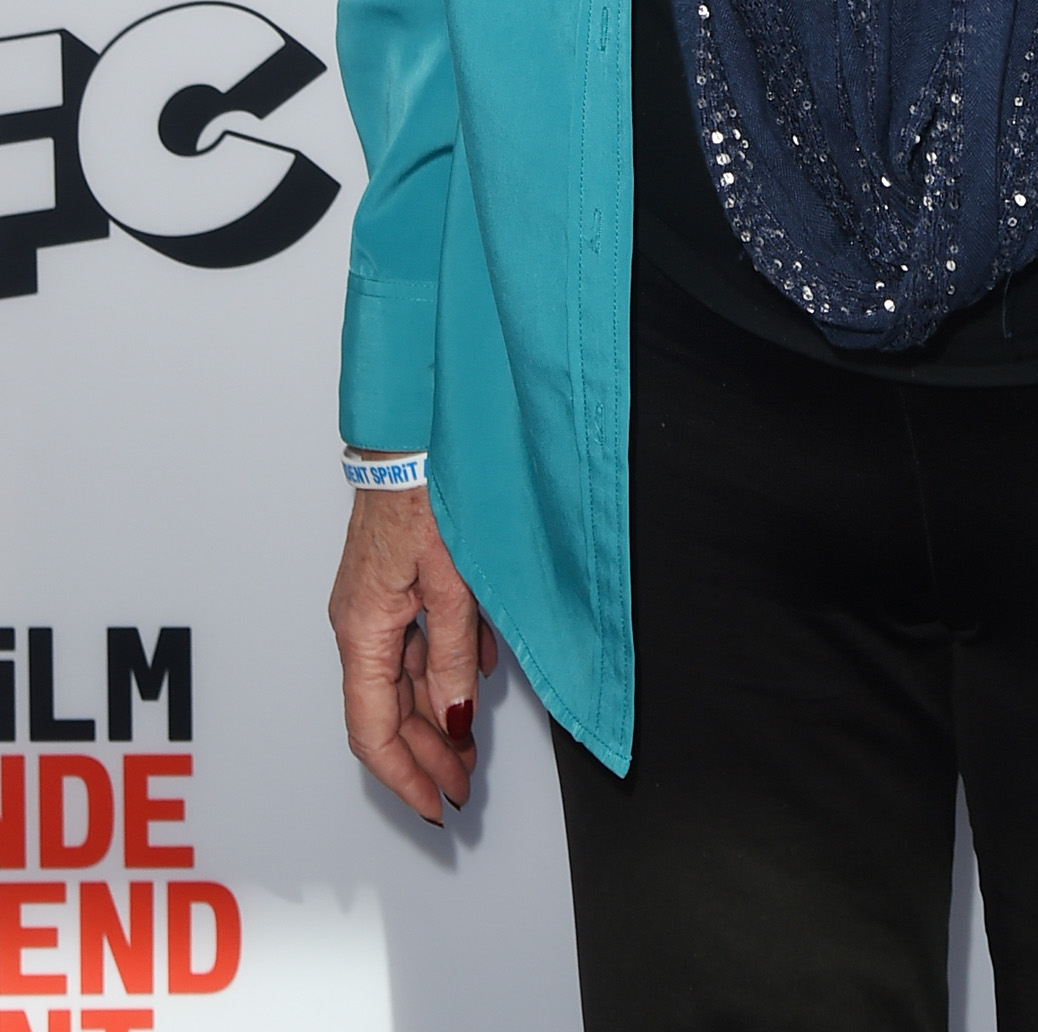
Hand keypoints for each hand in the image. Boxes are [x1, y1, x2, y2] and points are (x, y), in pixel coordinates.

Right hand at [329, 482, 496, 823]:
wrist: (408, 437)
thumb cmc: (423, 496)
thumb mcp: (451, 585)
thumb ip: (454, 655)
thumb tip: (456, 716)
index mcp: (362, 632)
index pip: (373, 730)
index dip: (406, 775)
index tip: (438, 804)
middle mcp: (358, 626)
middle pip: (386, 712)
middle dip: (426, 755)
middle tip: (464, 784)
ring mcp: (372, 605)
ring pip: (399, 681)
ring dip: (436, 715)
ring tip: (472, 744)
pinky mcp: (389, 585)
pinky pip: (412, 643)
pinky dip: (443, 667)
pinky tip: (475, 677)